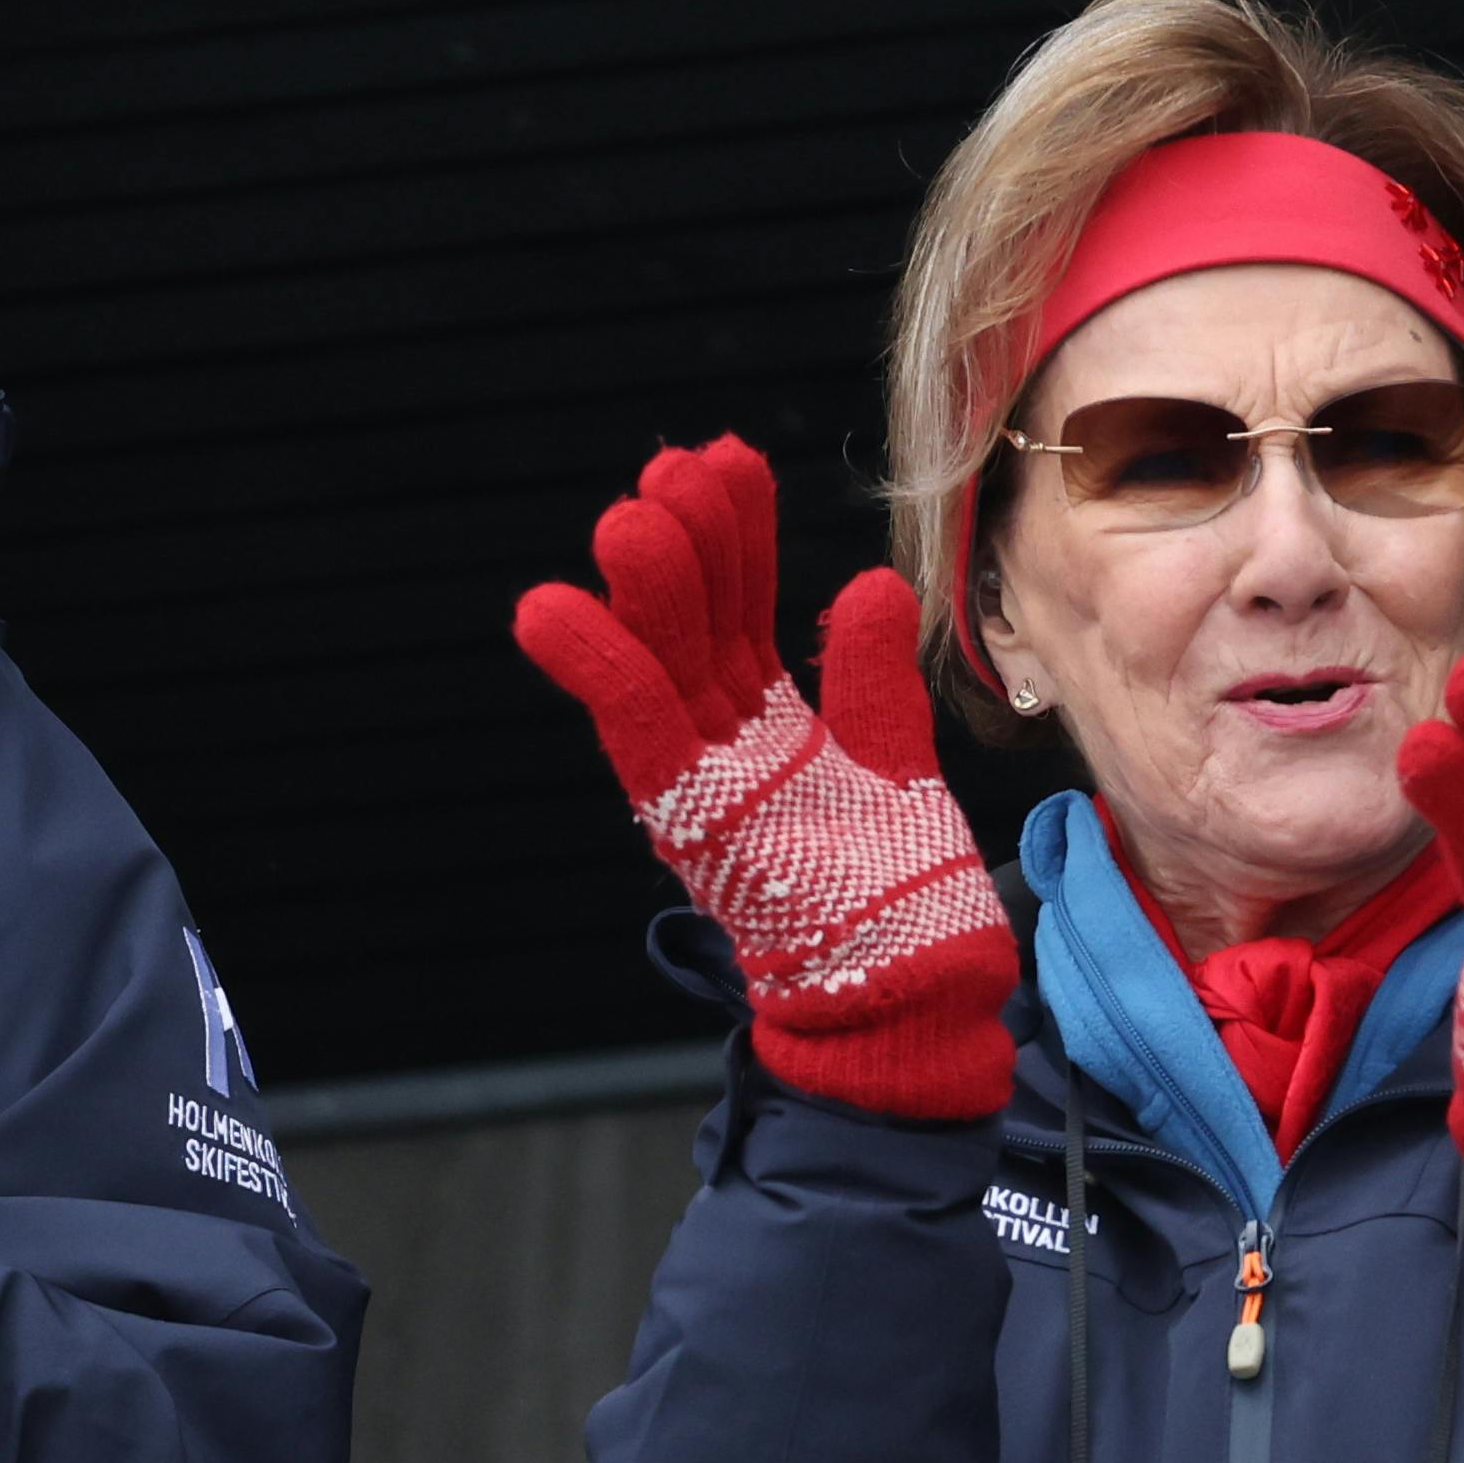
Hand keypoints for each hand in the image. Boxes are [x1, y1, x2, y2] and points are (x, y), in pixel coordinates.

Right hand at [511, 435, 1015, 1122]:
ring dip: (637, 592)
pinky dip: (593, 672)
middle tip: (674, 464)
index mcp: (771, 729)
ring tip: (627, 517)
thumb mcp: (898, 769)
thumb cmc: (905, 904)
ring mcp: (702, 785)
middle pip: (694, 624)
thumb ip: (872, 682)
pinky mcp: (691, 824)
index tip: (727, 458)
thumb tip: (870, 581)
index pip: (743, 611)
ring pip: (658, 665)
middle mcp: (724, 748)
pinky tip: (549, 612)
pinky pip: (636, 735)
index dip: (735, 536)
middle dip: (684, 542)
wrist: (914, 1004)